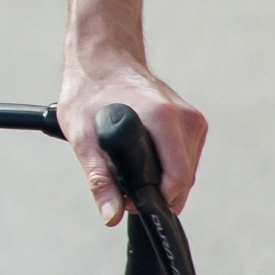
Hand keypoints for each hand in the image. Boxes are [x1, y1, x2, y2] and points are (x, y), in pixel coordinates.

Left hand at [59, 55, 205, 222]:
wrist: (100, 57)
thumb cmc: (88, 90)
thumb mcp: (81, 135)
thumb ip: (99, 178)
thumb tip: (111, 216)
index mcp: (164, 118)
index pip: (178, 178)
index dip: (155, 198)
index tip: (130, 200)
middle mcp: (185, 117)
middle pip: (184, 178)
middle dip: (157, 190)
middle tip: (122, 185)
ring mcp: (192, 119)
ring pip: (187, 170)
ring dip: (163, 179)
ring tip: (130, 166)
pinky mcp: (193, 122)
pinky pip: (187, 158)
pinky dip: (169, 165)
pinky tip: (145, 157)